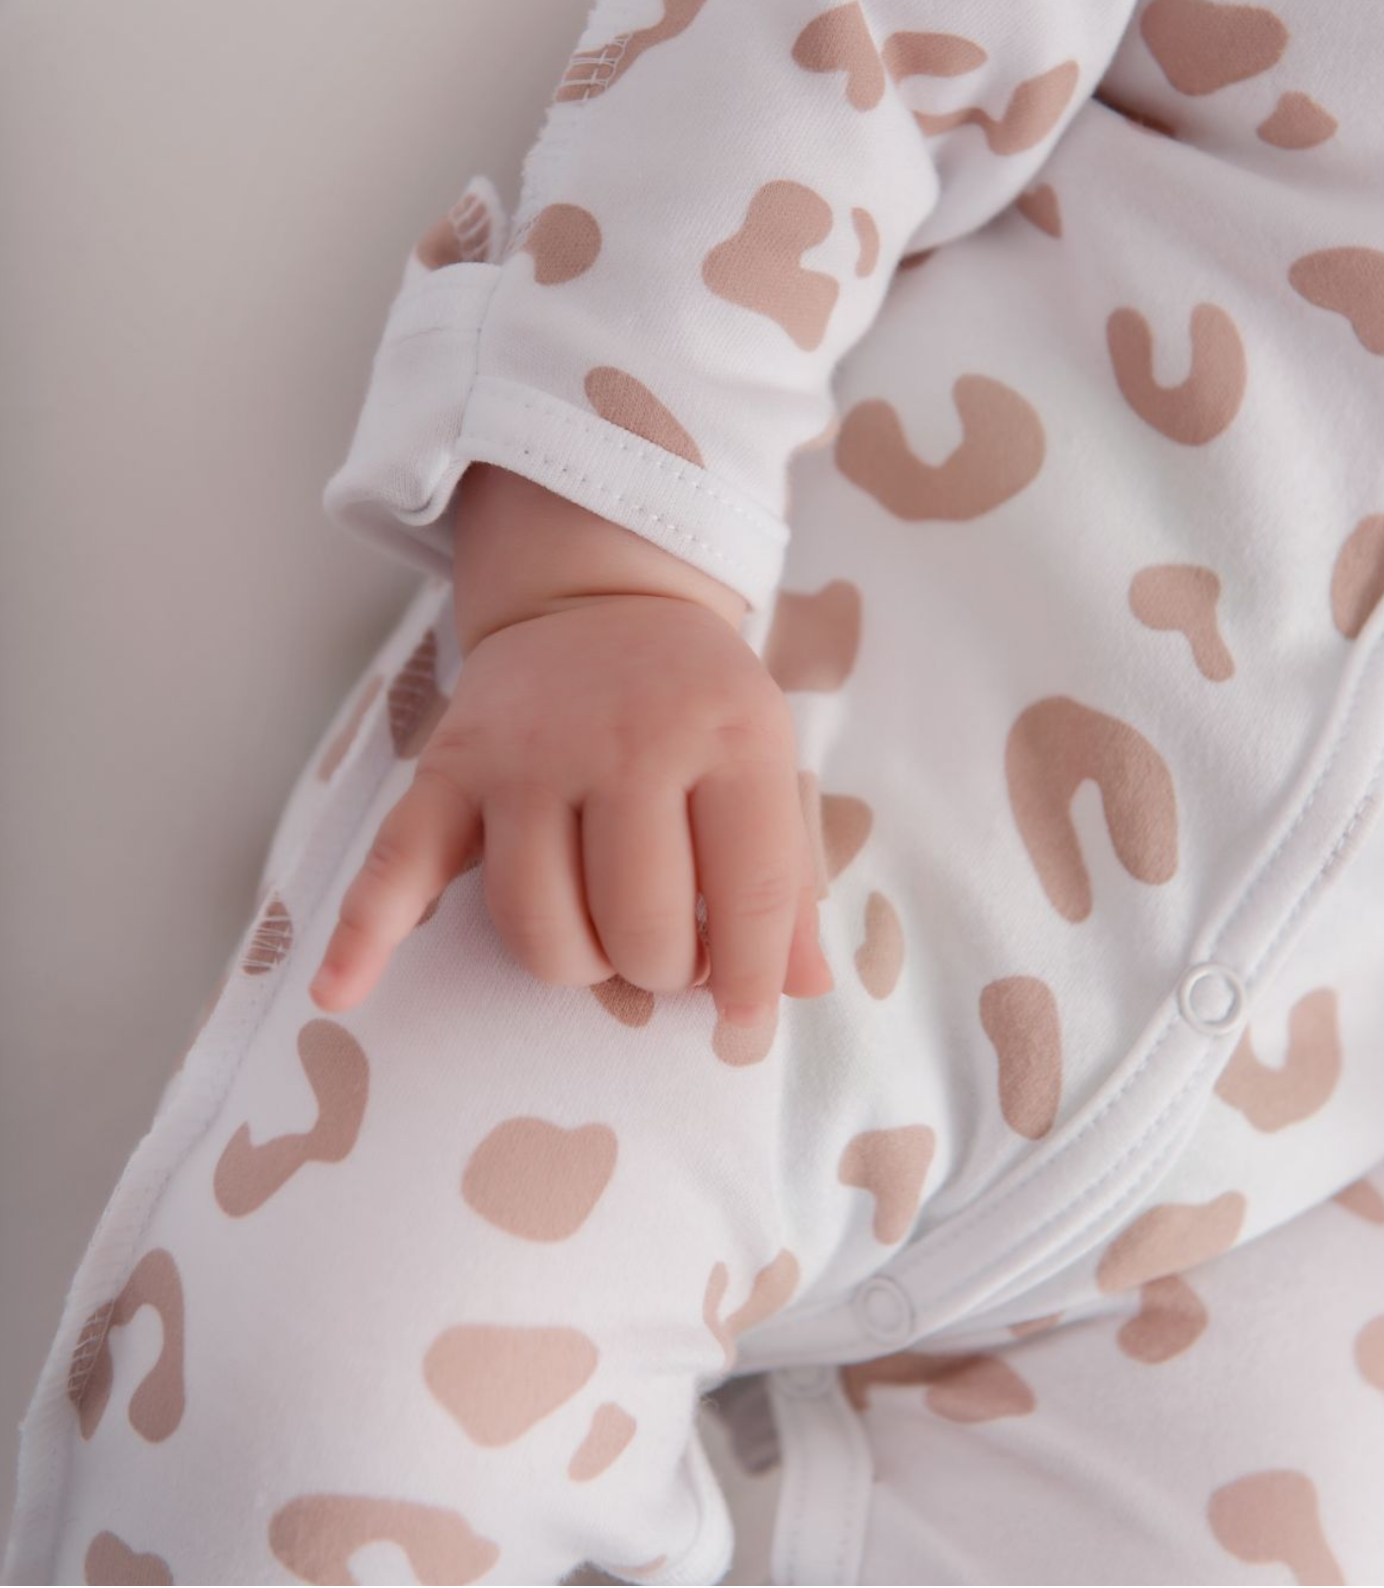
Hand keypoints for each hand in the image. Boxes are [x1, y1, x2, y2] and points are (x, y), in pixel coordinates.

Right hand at [310, 475, 829, 1023]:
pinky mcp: (450, 768)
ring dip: (575, 963)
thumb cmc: (696, 703)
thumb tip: (799, 992)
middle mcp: (625, 741)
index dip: (752, 980)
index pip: (750, 892)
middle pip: (640, 926)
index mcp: (726, 734)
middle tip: (666, 948)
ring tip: (599, 935)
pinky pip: (398, 861)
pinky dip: (365, 932)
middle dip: (660, 968)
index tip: (744, 1026)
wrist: (599, 601)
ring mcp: (527, 755)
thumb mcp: (767, 760)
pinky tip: (341, 991)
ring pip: (538, 927)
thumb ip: (787, 876)